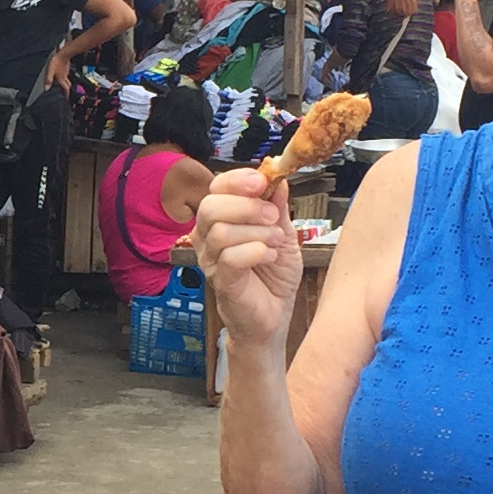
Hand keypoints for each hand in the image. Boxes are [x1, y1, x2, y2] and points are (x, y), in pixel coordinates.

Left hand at [40, 52, 69, 95]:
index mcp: (61, 79)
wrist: (64, 53)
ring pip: (67, 81)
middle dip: (67, 91)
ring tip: (63, 88)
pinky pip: (66, 76)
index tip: (66, 99)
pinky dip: (64, 79)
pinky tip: (61, 77)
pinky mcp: (65, 69)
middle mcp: (64, 77)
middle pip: (67, 86)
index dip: (66, 95)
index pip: (65, 89)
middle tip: (66, 95)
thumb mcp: (50, 71)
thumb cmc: (56, 62)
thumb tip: (46, 89)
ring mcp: (66, 73)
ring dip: (66, 86)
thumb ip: (48, 80)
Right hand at [193, 171, 299, 350]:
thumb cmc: (273, 276)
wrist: (275, 315)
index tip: (261, 181)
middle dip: (247, 206)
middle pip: (211, 206)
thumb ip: (277, 207)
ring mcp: (211, 260)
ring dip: (257, 232)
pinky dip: (256, 252)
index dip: (237, 180)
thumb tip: (276, 178)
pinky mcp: (220, 281)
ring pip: (220, 232)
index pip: (216, 188)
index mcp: (222, 219)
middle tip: (272, 217)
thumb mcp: (283, 233)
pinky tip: (270, 256)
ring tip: (275, 241)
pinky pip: (230, 258)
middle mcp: (209, 237)